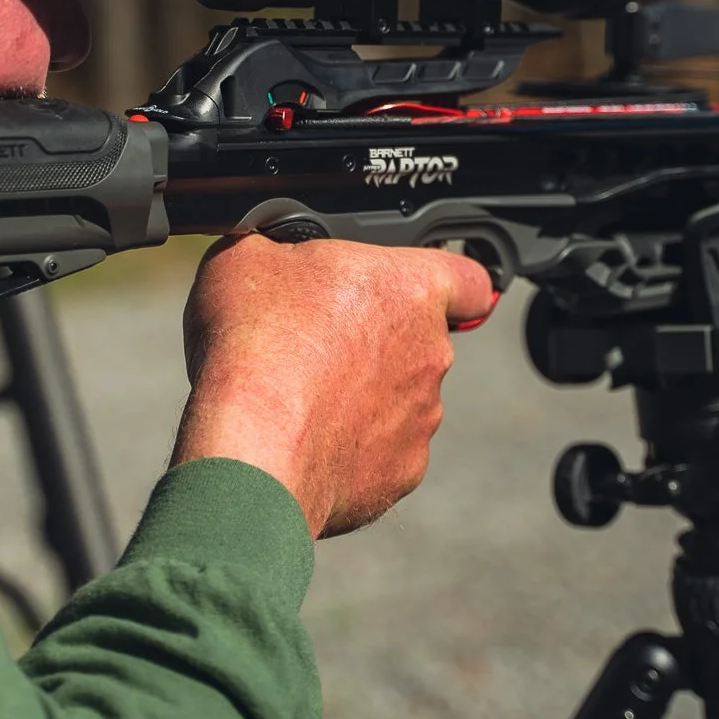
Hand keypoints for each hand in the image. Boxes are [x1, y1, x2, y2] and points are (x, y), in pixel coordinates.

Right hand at [174, 235, 496, 537]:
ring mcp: (422, 418)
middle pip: (420, 340)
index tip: (424, 291)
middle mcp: (432, 354)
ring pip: (401, 398)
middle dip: (378, 340)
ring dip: (364, 395)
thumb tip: (273, 252)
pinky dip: (351, 447)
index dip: (451, 283)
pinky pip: (382, 451)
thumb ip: (282, 247)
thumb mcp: (247, 256)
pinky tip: (305, 438)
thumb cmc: (258, 346)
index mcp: (412, 289)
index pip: (471, 279)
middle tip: (320, 342)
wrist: (252, 449)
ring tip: (301, 396)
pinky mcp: (402, 472)